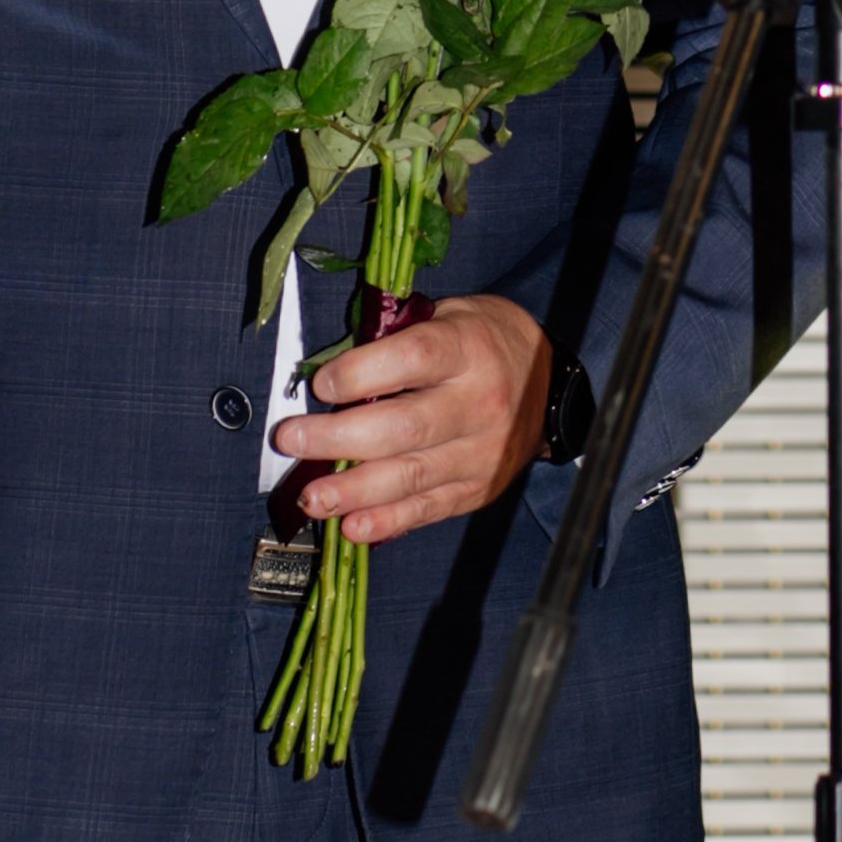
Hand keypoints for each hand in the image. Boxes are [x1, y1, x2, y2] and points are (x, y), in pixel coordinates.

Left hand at [274, 293, 551, 545]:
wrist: (550, 385)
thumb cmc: (484, 342)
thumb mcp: (451, 316)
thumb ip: (399, 337)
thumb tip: (333, 371)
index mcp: (468, 348)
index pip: (413, 358)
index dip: (361, 372)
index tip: (321, 383)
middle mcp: (477, 402)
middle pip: (403, 426)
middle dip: (339, 438)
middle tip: (292, 439)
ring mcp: (479, 452)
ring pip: (409, 476)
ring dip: (353, 490)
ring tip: (311, 496)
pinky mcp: (476, 488)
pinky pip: (426, 510)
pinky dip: (386, 521)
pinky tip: (351, 526)